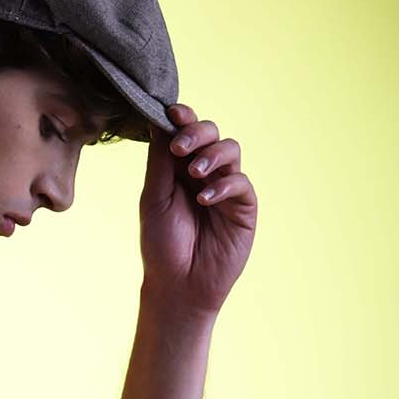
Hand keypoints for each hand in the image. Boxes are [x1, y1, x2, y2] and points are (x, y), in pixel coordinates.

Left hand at [139, 101, 257, 321]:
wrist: (178, 285)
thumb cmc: (162, 244)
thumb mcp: (154, 199)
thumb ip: (160, 162)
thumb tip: (160, 121)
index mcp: (179, 167)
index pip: (185, 132)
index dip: (182, 117)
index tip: (172, 112)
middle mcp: (205, 172)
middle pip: (211, 133)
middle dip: (197, 133)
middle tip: (180, 147)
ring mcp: (226, 188)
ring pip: (231, 150)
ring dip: (212, 155)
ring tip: (195, 173)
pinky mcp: (243, 207)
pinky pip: (240, 182)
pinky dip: (223, 185)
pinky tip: (206, 199)